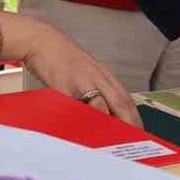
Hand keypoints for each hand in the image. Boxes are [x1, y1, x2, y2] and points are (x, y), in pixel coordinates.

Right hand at [4, 14, 140, 126]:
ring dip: (109, 122)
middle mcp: (95, 77)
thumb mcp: (83, 69)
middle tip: (133, 138)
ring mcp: (80, 80)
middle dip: (129, 122)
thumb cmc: (60, 56)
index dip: (134, 115)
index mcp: (102, 74)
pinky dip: (82, 117)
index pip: (125, 97)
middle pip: (119, 101)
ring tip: (114, 138)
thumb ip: (94, 86)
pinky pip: (74, 105)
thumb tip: (102, 109)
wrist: (41, 40)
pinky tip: (85, 128)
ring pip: (101, 103)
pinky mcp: (63, 85)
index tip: (138, 130)